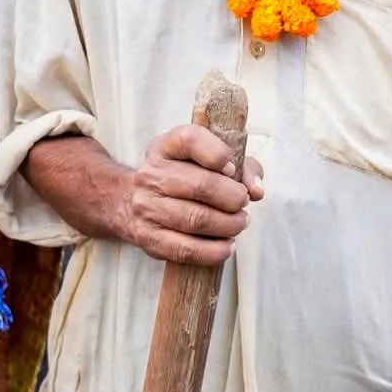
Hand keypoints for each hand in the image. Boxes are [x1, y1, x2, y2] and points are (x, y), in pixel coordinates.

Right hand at [121, 123, 262, 265]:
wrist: (135, 202)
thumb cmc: (185, 178)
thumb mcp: (210, 161)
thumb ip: (242, 167)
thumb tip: (256, 190)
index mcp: (165, 147)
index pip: (190, 140)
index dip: (219, 154)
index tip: (232, 169)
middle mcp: (151, 174)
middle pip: (200, 185)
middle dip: (233, 198)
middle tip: (242, 204)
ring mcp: (145, 207)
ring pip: (196, 219)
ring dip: (228, 226)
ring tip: (238, 224)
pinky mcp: (147, 237)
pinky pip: (185, 249)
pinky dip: (213, 251)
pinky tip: (226, 246)